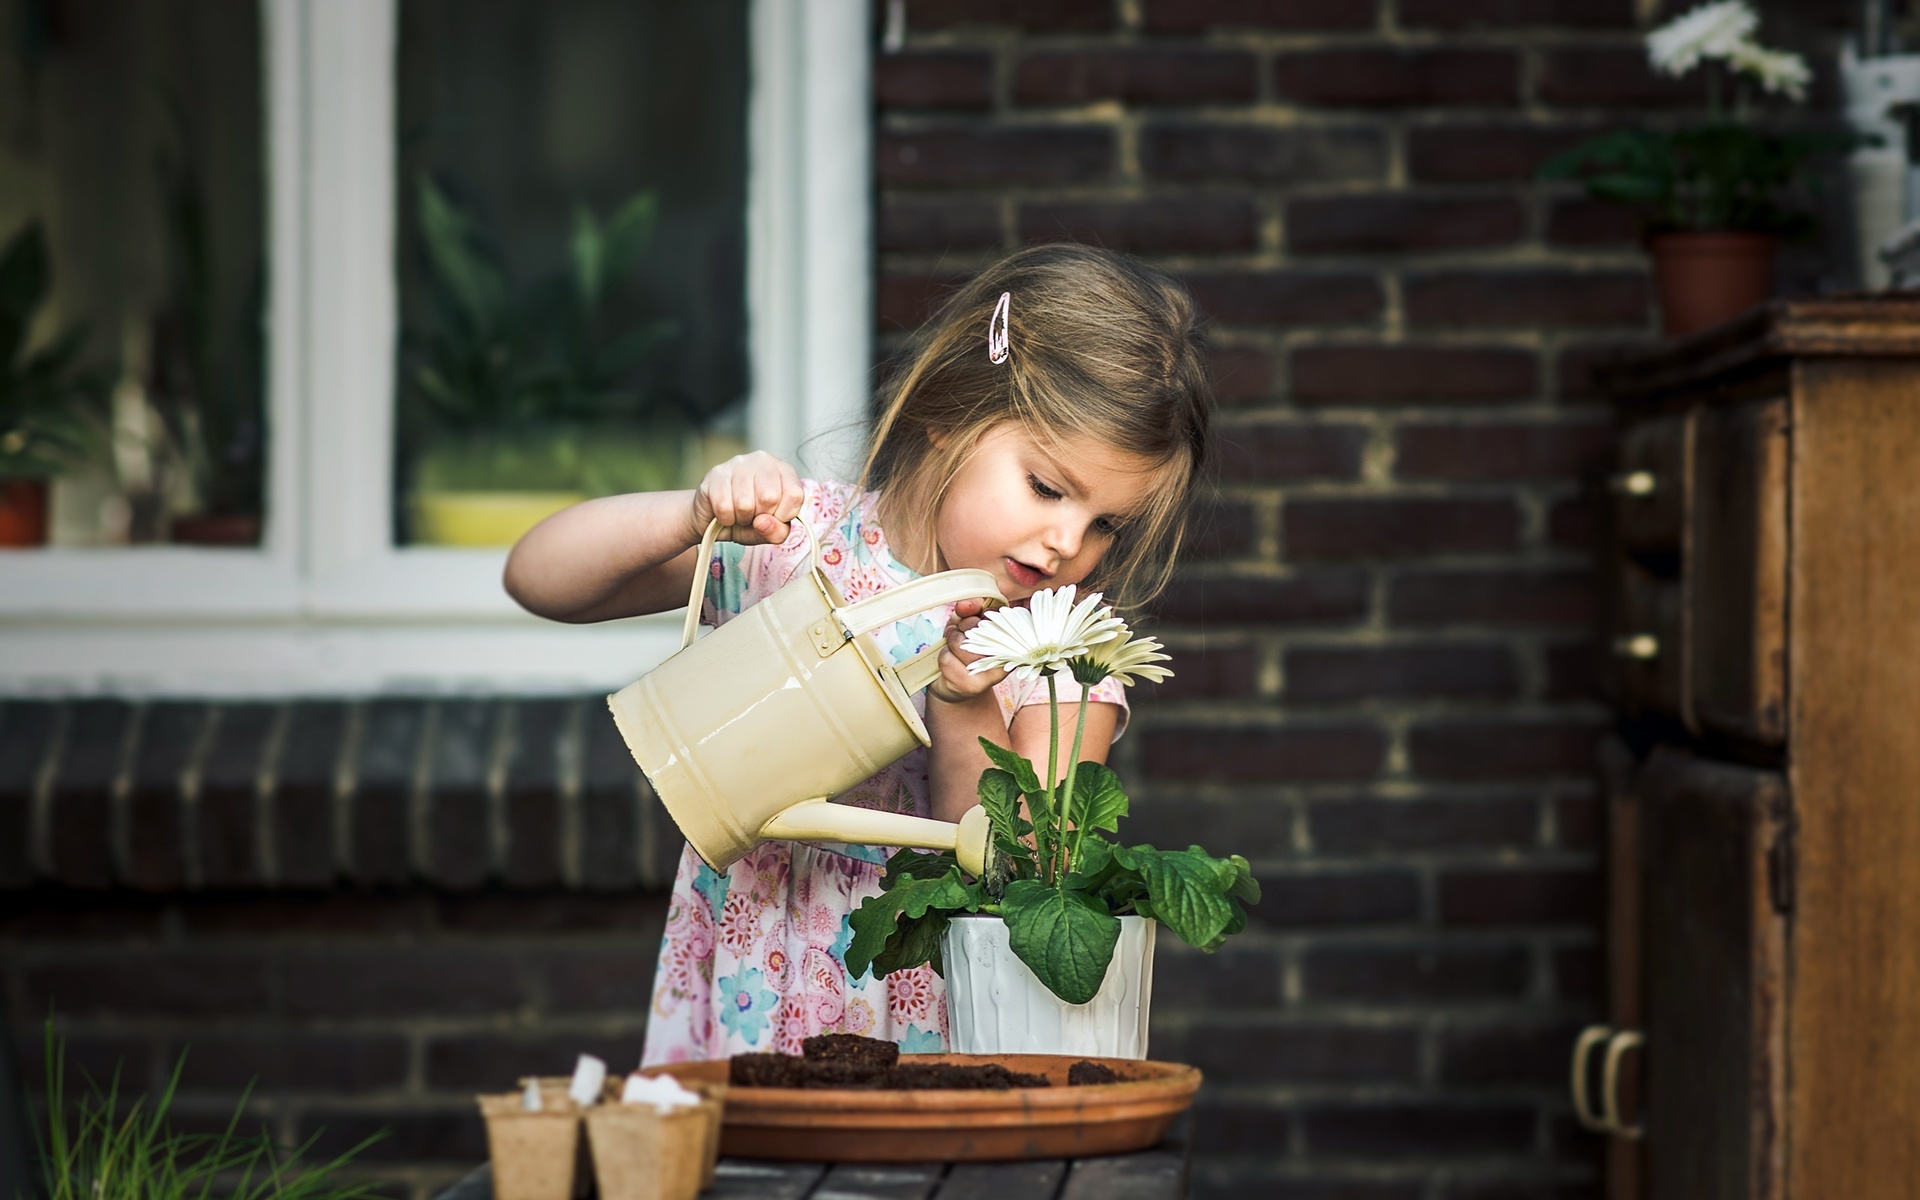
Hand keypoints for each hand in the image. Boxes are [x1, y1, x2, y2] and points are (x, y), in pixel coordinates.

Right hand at [690, 452, 804, 545]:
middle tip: (753, 515)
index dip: (783, 515)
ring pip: (745, 503)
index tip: (773, 517)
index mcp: (783, 471)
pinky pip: (724, 506)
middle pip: (770, 497)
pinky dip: (725, 518)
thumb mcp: (769, 531)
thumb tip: (764, 522)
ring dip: (741, 518)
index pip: (795, 494)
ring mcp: (738, 463)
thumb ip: (777, 531)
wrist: (712, 520)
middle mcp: (763, 460)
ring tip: (738, 513)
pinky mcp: (716, 473)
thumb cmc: (747, 521)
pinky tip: (725, 512)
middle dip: (760, 516)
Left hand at [928, 598, 1006, 704]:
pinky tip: (951, 663)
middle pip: (974, 627)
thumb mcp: (965, 624)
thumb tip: (966, 605)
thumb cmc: (962, 650)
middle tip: (961, 637)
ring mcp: (991, 672)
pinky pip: (948, 658)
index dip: (978, 612)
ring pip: (959, 642)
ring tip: (955, 649)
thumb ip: (969, 609)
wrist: (955, 684)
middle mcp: (1006, 655)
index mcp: (1009, 637)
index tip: (970, 615)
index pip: (995, 615)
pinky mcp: (974, 685)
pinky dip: (944, 656)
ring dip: (950, 643)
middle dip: (961, 628)